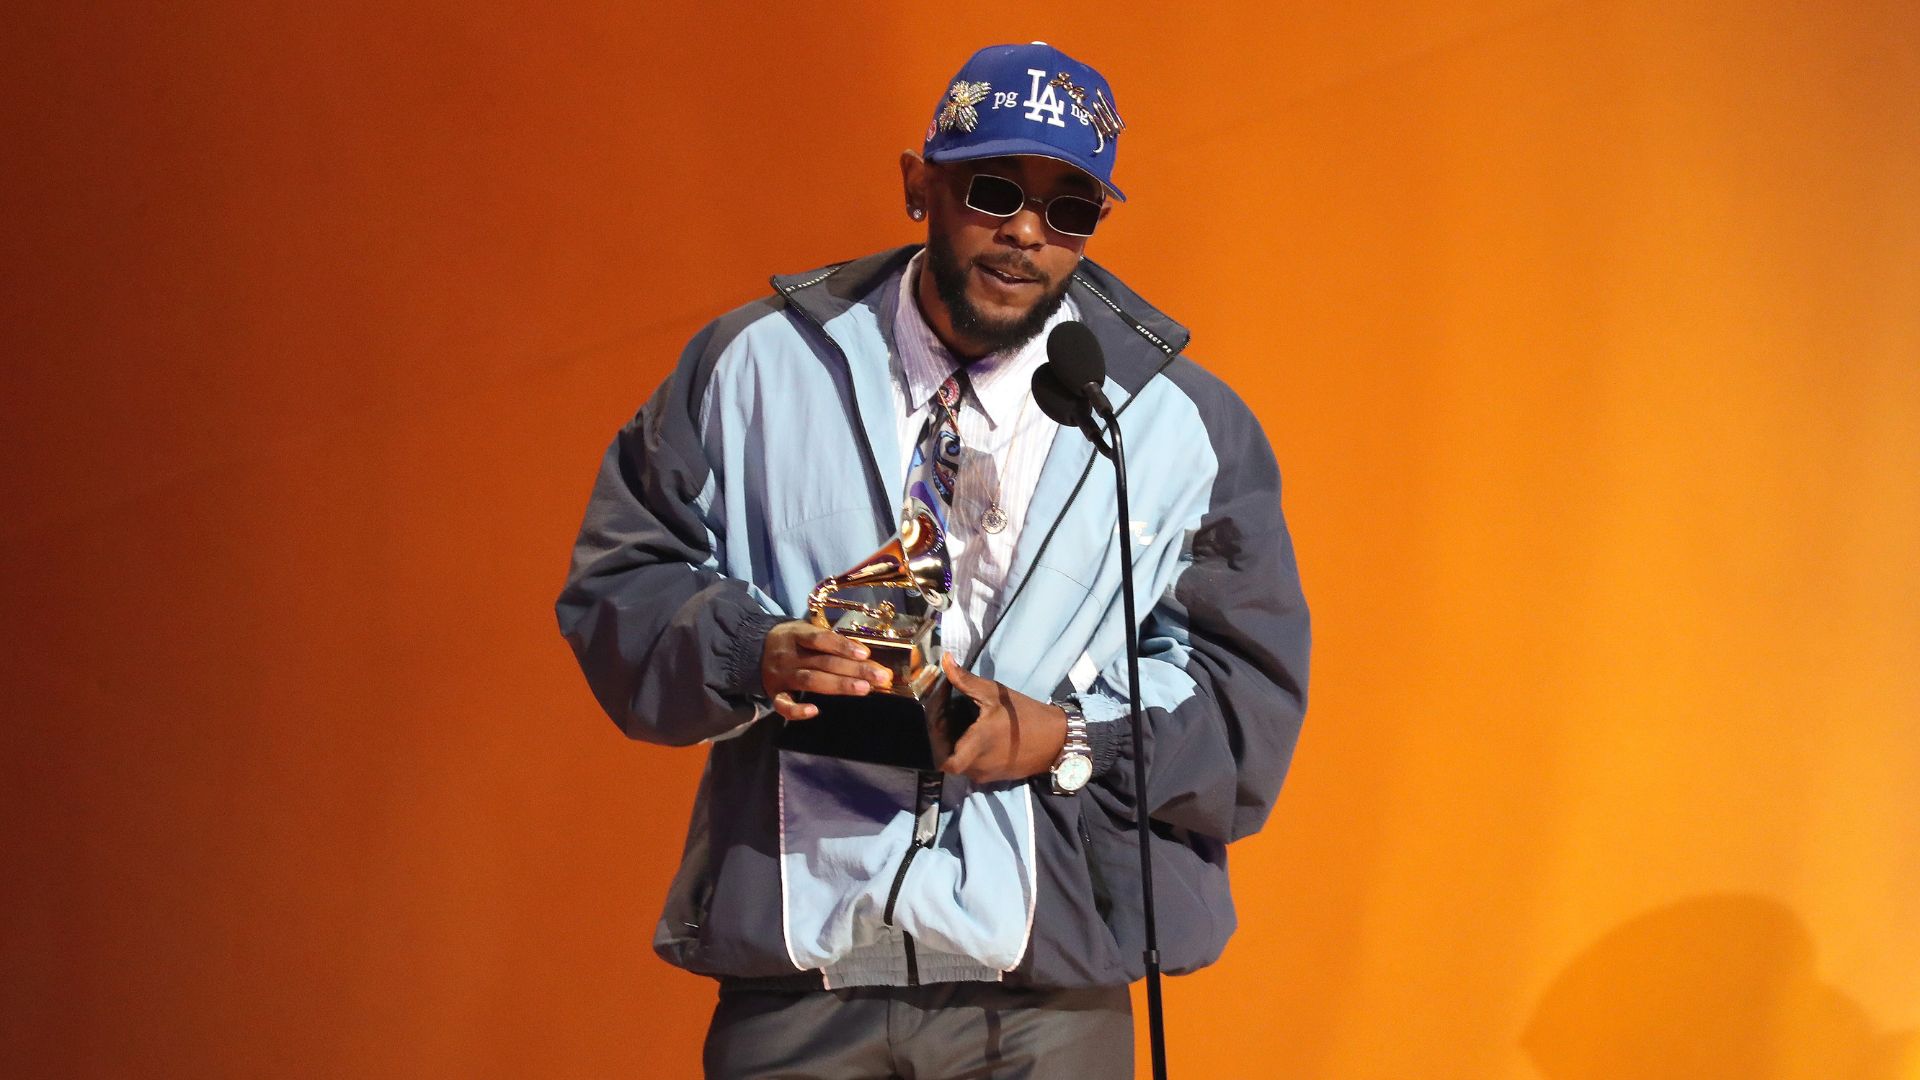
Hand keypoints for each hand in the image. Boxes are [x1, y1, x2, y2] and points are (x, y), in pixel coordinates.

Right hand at [761, 621, 893, 720]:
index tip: (866, 654)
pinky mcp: (775, 694)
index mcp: (797, 635)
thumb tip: (866, 655)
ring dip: (839, 685)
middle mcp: (789, 655)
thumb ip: (829, 641)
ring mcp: (782, 675)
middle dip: (854, 669)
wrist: (754, 648)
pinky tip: (814, 711)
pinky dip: (797, 710)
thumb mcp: (805, 631)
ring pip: (811, 681)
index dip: (843, 646)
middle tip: (880, 676)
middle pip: (824, 662)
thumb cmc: (793, 641)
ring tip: (864, 689)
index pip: (821, 639)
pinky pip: (783, 705)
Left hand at [938, 653, 1068, 783]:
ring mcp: (984, 774)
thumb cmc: (1025, 716)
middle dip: (940, 731)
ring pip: (956, 759)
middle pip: (944, 754)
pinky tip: (970, 726)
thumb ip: (965, 680)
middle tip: (945, 705)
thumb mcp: (995, 694)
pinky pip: (969, 762)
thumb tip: (944, 659)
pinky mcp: (991, 775)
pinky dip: (964, 745)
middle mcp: (975, 767)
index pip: (939, 752)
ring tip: (956, 713)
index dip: (935, 729)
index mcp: (974, 750)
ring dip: (951, 738)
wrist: (1056, 740)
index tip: (942, 704)